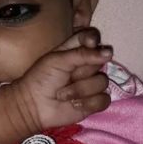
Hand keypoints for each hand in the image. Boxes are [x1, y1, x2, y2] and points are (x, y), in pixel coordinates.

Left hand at [0, 28, 111, 143]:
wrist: (33, 106)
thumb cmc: (41, 79)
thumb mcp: (58, 61)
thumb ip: (82, 54)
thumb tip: (109, 53)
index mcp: (76, 50)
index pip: (92, 37)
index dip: (93, 38)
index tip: (91, 43)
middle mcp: (87, 65)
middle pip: (101, 61)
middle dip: (82, 71)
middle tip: (66, 76)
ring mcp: (92, 84)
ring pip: (102, 82)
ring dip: (80, 90)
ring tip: (62, 94)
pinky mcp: (95, 101)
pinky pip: (103, 99)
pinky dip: (87, 103)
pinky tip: (74, 105)